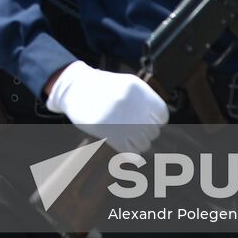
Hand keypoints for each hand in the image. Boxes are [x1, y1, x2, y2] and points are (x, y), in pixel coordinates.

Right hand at [45, 61, 168, 153]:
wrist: (75, 88)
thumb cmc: (102, 87)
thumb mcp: (127, 84)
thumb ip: (144, 101)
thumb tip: (158, 123)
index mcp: (138, 90)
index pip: (162, 115)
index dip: (156, 121)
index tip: (148, 121)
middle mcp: (133, 105)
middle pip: (153, 131)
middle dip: (145, 133)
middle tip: (133, 129)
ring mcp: (122, 120)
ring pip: (143, 143)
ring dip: (137, 143)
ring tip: (126, 136)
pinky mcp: (110, 133)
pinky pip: (131, 152)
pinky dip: (130, 153)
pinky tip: (123, 145)